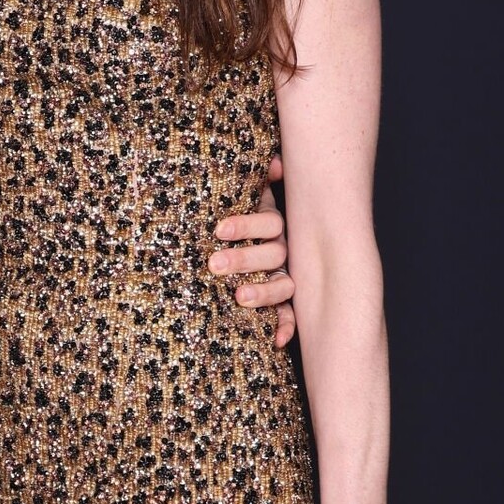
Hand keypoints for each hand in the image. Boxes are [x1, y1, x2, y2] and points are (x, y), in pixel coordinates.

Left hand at [208, 155, 295, 346]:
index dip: (246, 225)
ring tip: (238, 297)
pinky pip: (288, 315)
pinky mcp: (283, 302)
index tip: (219, 230)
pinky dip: (285, 327)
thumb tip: (275, 161)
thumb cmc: (241, 213)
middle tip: (214, 264)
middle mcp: (285, 251)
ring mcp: (286, 277)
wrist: (243, 240)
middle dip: (244, 258)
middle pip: (273, 254)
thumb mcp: (248, 195)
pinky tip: (276, 341)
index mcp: (275, 225)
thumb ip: (261, 180)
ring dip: (263, 292)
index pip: (270, 223)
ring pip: (282, 286)